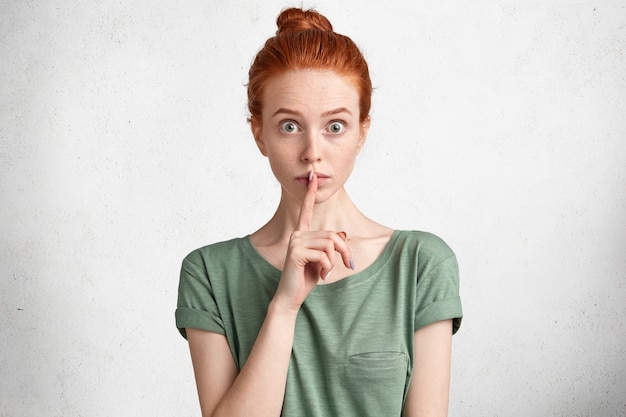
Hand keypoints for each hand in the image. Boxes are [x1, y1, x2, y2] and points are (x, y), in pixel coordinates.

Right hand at [273, 172, 352, 311]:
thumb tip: (342, 236)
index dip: (310, 194)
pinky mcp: (296, 252)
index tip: (312, 177)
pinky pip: (324, 256)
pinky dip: (328, 268)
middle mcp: (297, 234)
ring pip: (330, 245)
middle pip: (332, 235)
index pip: (307, 210)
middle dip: (344, 251)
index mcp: (302, 233)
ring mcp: (295, 241)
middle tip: (347, 265)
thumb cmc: (306, 278)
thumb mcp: (322, 260)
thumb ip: (330, 246)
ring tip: (327, 273)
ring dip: (334, 262)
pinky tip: (320, 276)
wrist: (291, 296)